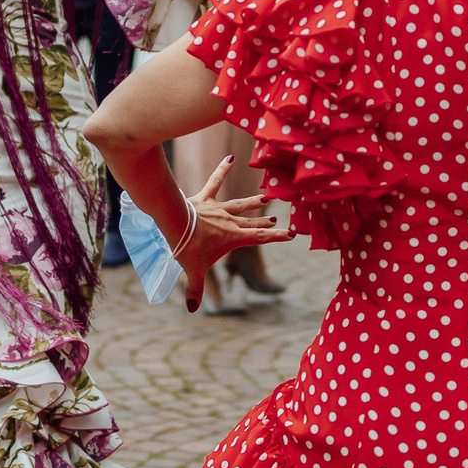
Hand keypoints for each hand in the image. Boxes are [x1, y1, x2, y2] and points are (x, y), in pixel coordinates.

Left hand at [176, 157, 293, 312]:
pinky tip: (232, 157)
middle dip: (265, 224)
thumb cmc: (187, 246)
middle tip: (275, 221)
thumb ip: (194, 291)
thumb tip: (191, 310)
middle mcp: (230, 221)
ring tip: (266, 197)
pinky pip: (215, 181)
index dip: (277, 237)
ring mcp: (218, 208)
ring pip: (240, 204)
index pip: (260, 238)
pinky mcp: (205, 198)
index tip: (292, 234)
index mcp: (233, 238)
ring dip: (253, 202)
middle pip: (252, 223)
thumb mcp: (193, 271)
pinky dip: (223, 169)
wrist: (175, 222)